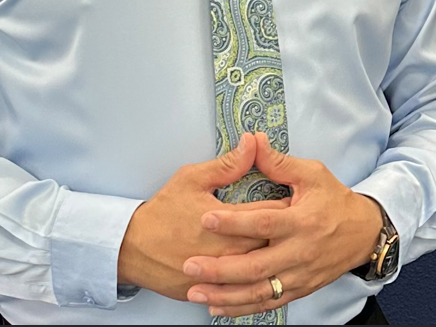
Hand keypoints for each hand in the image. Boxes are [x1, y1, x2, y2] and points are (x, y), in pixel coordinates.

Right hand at [118, 133, 288, 300]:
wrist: (135, 248)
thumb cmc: (164, 211)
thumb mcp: (193, 178)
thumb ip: (228, 164)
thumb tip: (253, 143)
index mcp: (229, 221)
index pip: (270, 212)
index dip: (288, 205)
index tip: (299, 199)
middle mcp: (231, 251)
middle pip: (272, 243)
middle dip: (287, 232)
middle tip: (300, 222)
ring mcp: (224, 276)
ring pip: (263, 269)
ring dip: (276, 257)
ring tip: (288, 246)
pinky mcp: (217, 291)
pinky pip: (245, 289)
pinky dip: (258, 279)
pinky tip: (267, 271)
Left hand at [183, 132, 382, 317]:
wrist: (364, 233)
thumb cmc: (335, 199)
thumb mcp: (311, 173)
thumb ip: (278, 162)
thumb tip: (252, 141)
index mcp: (301, 221)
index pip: (262, 223)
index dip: (234, 222)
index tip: (206, 219)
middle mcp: (299, 252)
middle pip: (256, 266)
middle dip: (221, 269)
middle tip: (191, 265)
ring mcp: (299, 275)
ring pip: (259, 291)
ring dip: (226, 295)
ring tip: (197, 292)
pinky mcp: (299, 289)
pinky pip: (268, 302)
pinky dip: (243, 308)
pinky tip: (219, 308)